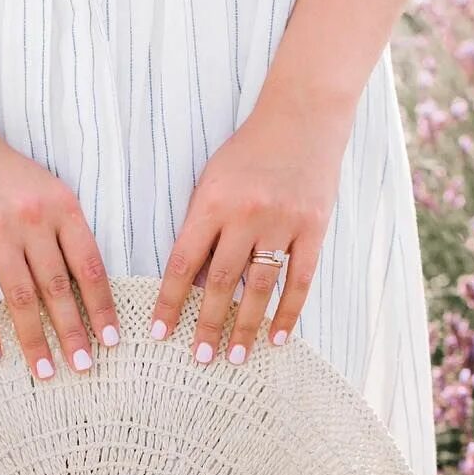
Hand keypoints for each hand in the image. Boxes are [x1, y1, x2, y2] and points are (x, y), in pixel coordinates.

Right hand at [0, 123, 119, 377]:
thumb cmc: (1, 172)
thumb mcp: (45, 189)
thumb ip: (61, 232)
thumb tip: (78, 290)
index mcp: (62, 206)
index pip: (89, 266)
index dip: (102, 306)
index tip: (111, 340)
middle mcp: (32, 219)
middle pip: (58, 289)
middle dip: (74, 333)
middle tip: (85, 368)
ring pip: (21, 298)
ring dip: (34, 341)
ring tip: (46, 373)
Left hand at [148, 97, 346, 364]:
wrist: (303, 114)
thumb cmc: (248, 153)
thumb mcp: (212, 182)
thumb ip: (202, 229)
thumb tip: (195, 286)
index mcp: (213, 202)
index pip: (185, 262)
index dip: (170, 301)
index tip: (159, 332)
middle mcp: (246, 214)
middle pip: (222, 281)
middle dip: (208, 325)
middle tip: (199, 359)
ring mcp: (283, 221)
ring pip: (260, 286)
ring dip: (246, 326)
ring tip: (236, 357)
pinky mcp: (314, 226)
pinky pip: (300, 279)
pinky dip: (289, 312)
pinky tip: (277, 338)